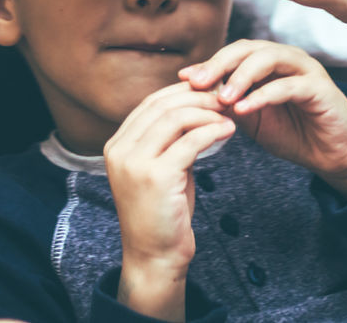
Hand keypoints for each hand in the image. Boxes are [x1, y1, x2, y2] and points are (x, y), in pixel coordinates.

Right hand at [104, 83, 234, 320]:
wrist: (154, 256)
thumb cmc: (164, 212)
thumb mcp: (162, 167)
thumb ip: (170, 138)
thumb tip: (198, 104)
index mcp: (117, 145)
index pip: (151, 102)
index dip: (183, 91)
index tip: (209, 90)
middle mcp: (120, 150)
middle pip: (162, 104)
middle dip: (197, 97)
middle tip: (225, 98)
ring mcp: (134, 163)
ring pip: (175, 118)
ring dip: (207, 112)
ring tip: (229, 115)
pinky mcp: (155, 177)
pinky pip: (190, 142)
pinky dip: (213, 131)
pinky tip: (228, 131)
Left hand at [180, 41, 346, 199]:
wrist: (332, 155)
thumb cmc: (294, 133)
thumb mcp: (252, 118)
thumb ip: (229, 101)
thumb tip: (192, 92)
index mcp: (269, 63)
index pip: (234, 52)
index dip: (209, 63)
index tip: (184, 79)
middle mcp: (286, 59)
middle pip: (248, 48)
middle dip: (219, 64)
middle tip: (196, 83)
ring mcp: (305, 70)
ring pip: (268, 58)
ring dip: (241, 76)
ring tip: (222, 97)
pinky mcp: (320, 87)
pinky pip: (288, 85)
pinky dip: (263, 95)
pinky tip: (244, 109)